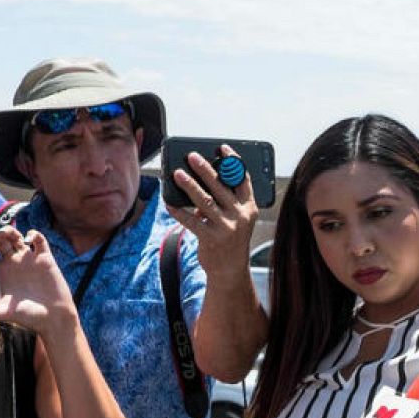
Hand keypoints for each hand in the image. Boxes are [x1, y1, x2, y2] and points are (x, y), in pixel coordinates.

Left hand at [0, 229, 76, 339]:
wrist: (54, 317)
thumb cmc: (29, 317)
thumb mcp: (6, 314)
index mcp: (2, 273)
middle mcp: (14, 263)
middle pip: (0, 241)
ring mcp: (29, 259)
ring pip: (17, 237)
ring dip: (10, 231)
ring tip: (4, 232)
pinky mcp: (45, 259)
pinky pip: (40, 241)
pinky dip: (35, 235)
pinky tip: (30, 237)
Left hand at [167, 145, 259, 284]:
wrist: (230, 269)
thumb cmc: (231, 239)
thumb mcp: (237, 219)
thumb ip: (224, 202)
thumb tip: (201, 184)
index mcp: (249, 207)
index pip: (243, 179)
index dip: (233, 162)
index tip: (222, 148)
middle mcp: (240, 216)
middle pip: (221, 186)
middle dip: (205, 169)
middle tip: (192, 156)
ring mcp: (226, 227)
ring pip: (204, 201)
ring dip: (189, 185)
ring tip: (177, 173)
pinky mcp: (211, 239)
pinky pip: (192, 221)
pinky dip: (179, 212)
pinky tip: (169, 203)